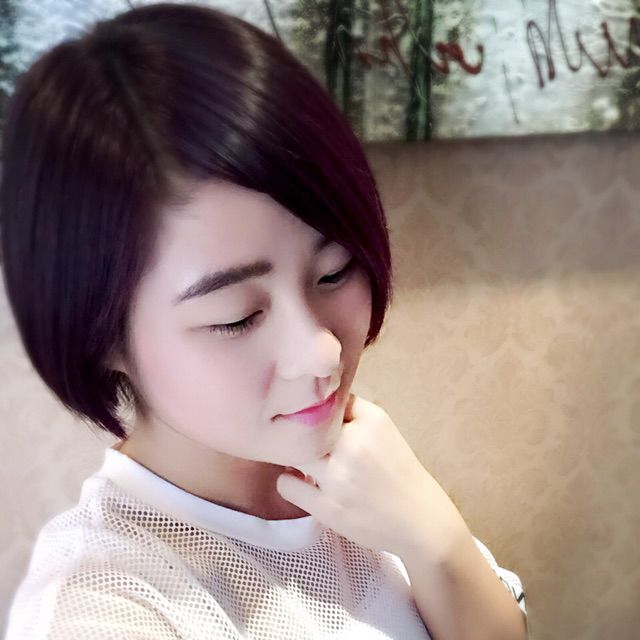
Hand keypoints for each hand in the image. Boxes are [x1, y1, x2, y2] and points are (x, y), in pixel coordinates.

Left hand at [276, 393, 469, 559]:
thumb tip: (315, 399)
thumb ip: (352, 412)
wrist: (420, 521)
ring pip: (291, 453)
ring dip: (292, 456)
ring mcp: (339, 478)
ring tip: (302, 462)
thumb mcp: (383, 430)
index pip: (326, 401)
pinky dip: (289, 481)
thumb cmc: (398, 472)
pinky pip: (287, 484)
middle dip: (299, 432)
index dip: (314, 408)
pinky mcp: (327, 507)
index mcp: (371, 421)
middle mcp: (354, 445)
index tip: (309, 416)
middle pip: (304, 425)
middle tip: (298, 439)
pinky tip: (302, 482)